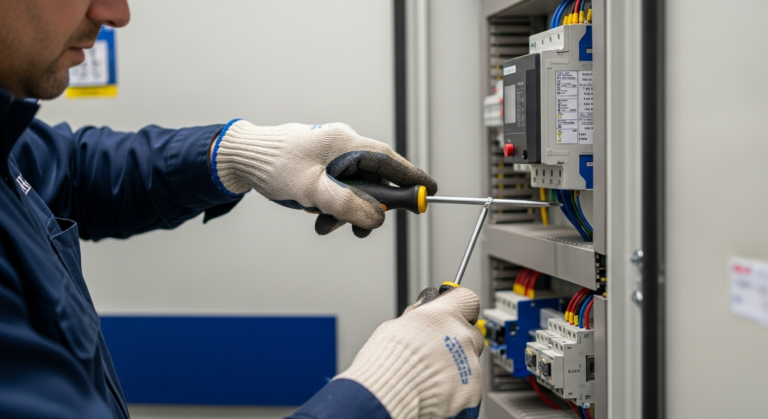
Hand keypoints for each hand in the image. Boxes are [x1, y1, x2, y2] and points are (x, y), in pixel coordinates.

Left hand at [211, 120, 436, 237]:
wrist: (241, 159)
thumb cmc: (274, 165)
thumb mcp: (311, 189)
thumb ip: (346, 204)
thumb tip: (377, 218)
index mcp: (343, 143)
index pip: (387, 159)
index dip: (410, 176)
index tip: (430, 190)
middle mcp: (341, 147)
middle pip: (372, 179)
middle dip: (368, 206)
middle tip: (363, 228)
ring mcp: (330, 158)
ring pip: (354, 189)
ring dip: (345, 211)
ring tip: (325, 225)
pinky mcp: (320, 168)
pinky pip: (337, 191)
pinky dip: (332, 207)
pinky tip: (316, 217)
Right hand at [336, 287, 483, 418]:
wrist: (387, 400)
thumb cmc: (383, 366)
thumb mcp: (393, 328)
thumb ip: (417, 319)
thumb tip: (421, 314)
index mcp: (442, 316)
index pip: (467, 299)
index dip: (458, 306)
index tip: (453, 310)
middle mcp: (461, 337)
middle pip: (471, 331)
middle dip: (457, 338)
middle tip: (437, 348)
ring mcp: (469, 365)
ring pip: (470, 359)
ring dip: (456, 363)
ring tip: (430, 374)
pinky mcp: (473, 391)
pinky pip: (469, 383)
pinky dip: (456, 386)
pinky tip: (435, 389)